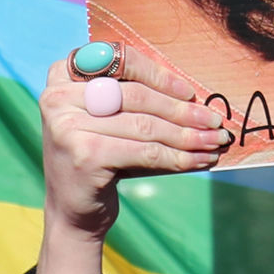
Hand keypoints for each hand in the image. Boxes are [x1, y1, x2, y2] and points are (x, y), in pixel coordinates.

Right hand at [35, 45, 227, 273]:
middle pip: (136, 95)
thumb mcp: (109, 120)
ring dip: (187, 135)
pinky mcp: (85, 155)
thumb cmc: (99, 157)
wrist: (72, 212)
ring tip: (214, 142)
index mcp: (63, 74)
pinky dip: (178, 158)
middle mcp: (58, 97)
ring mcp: (68, 126)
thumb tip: (196, 98)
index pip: (120, 61)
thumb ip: (138, 99)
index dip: (158, 75)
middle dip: (181, 110)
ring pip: (145, 126)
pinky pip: (145, 152)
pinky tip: (200, 161)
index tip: (188, 92)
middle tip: (214, 122)